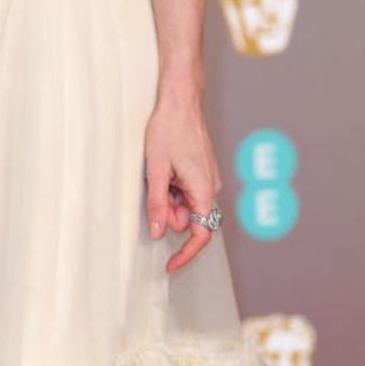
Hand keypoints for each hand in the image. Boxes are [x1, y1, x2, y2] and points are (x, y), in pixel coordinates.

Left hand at [143, 92, 222, 273]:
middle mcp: (211, 188)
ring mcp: (208, 178)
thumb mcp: (156, 169)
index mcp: (204, 191)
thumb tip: (158, 233)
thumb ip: (158, 204)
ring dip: (170, 196)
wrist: (181, 100)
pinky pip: (188, 189)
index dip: (185, 254)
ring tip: (158, 170)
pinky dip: (173, 186)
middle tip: (153, 187)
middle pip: (190, 218)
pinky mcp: (203, 169)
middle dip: (169, 213)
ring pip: (186, 203)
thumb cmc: (169, 129)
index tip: (170, 265)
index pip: (200, 236)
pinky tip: (164, 166)